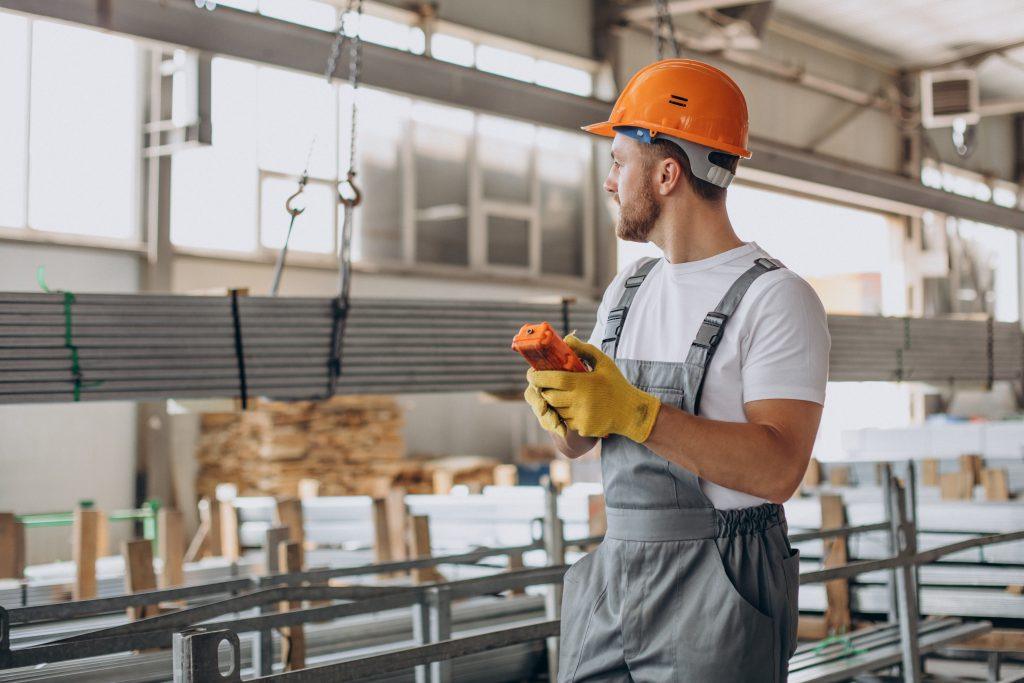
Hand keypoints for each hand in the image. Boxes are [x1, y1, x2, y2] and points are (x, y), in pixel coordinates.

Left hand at [528, 336, 660, 441]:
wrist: (631, 412)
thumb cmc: (617, 385)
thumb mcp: (604, 363)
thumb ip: (585, 350)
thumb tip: (567, 339)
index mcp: (583, 383)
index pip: (552, 379)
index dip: (538, 377)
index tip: (531, 374)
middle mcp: (579, 401)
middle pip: (549, 397)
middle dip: (545, 390)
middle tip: (547, 385)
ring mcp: (580, 417)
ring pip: (557, 410)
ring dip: (557, 403)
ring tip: (567, 396)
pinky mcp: (582, 429)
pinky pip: (567, 421)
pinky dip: (568, 415)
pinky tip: (579, 408)